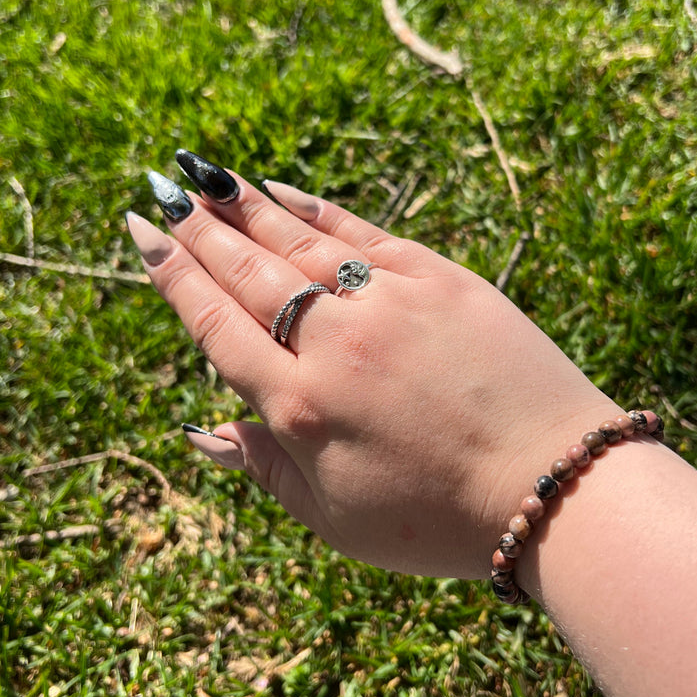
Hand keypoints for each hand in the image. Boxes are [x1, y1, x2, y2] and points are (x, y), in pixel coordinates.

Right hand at [127, 153, 616, 577]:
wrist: (554, 484)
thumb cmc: (440, 520)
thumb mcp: (337, 519)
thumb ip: (265, 469)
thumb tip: (201, 431)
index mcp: (299, 407)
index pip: (217, 324)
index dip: (173, 275)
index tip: (143, 232)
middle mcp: (335, 343)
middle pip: (247, 273)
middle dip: (197, 229)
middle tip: (161, 188)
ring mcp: (391, 302)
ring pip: (297, 243)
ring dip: (245, 207)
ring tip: (206, 177)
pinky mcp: (443, 279)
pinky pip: (363, 232)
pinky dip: (317, 210)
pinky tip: (284, 191)